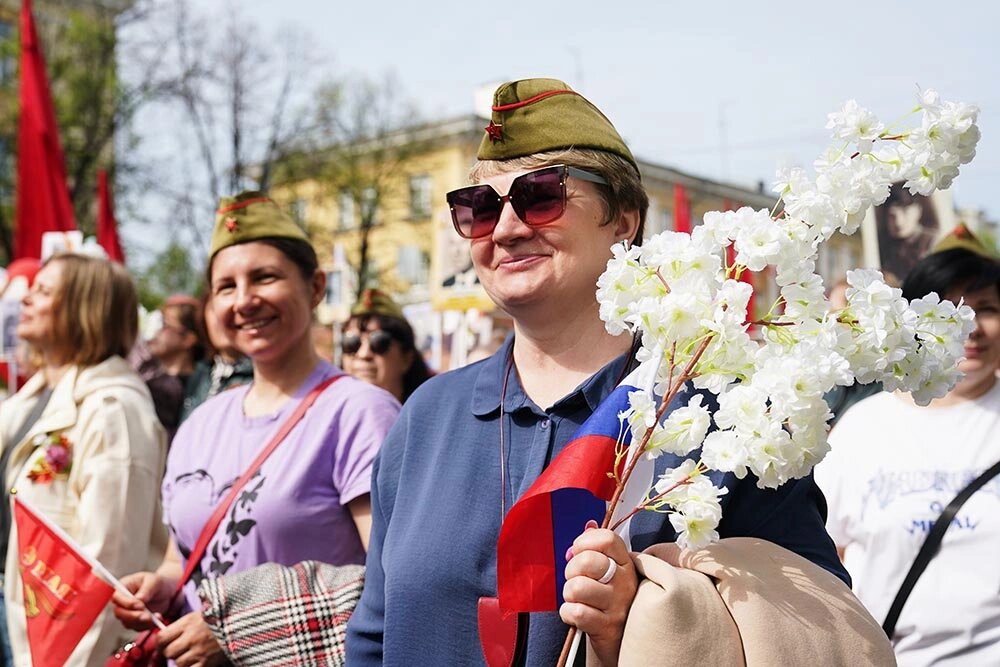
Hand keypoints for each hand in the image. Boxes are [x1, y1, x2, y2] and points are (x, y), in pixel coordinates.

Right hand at [111, 571, 176, 630]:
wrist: (164, 592)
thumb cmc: (155, 583)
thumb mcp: (154, 581)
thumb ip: (146, 589)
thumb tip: (139, 598)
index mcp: (123, 588)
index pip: (117, 597)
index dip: (127, 603)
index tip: (141, 605)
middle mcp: (121, 602)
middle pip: (119, 613)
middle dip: (133, 616)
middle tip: (147, 616)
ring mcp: (126, 613)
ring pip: (128, 623)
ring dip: (142, 622)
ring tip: (156, 617)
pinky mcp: (134, 622)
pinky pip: (138, 627)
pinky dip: (148, 625)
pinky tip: (158, 619)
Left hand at [158, 611, 226, 666]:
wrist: (241, 622)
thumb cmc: (220, 617)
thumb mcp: (199, 614)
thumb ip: (182, 625)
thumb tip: (165, 635)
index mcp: (188, 623)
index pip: (162, 637)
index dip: (160, 642)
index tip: (164, 643)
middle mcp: (191, 637)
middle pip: (168, 652)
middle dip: (171, 652)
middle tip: (178, 649)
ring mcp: (200, 651)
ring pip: (179, 662)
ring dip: (183, 660)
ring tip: (192, 653)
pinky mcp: (207, 662)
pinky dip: (192, 666)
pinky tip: (197, 660)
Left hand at [560, 521, 637, 666]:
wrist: (621, 639)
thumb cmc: (609, 600)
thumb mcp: (610, 571)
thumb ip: (598, 548)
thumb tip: (588, 525)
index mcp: (626, 563)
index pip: (607, 538)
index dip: (584, 542)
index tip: (577, 551)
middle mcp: (626, 582)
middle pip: (588, 562)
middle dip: (572, 570)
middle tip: (575, 579)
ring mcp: (618, 605)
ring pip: (578, 587)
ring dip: (569, 594)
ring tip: (577, 599)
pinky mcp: (607, 627)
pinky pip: (576, 612)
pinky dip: (568, 613)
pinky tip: (575, 614)